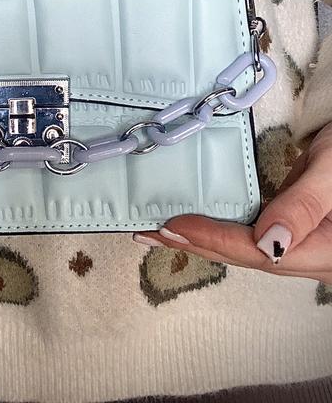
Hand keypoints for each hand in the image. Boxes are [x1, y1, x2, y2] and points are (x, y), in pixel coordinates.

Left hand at [133, 122, 331, 283]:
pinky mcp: (294, 224)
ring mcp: (300, 240)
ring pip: (243, 245)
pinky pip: (251, 230)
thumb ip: (304, 207)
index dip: (210, 238)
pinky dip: (220, 225)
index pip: (253, 250)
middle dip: (194, 244)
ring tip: (161, 230)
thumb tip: (267, 244)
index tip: (170, 226)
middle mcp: (306, 253)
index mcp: (319, 250)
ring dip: (202, 237)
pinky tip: (199, 220)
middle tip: (147, 233)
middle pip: (242, 254)